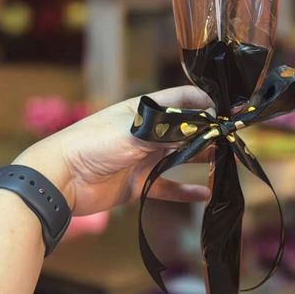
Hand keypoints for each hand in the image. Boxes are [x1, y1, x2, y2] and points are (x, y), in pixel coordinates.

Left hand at [15, 86, 212, 215]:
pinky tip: (205, 194)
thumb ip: (170, 131)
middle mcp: (147, 133)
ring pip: (180, 157)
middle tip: (233, 140)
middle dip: (210, 133)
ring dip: (202, 159)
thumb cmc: (93, 144)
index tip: (228, 110)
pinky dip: (186, 190)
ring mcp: (143, 158)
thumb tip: (203, 128)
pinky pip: (168, 186)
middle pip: (185, 129)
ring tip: (226, 163)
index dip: (205, 102)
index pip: (182, 99)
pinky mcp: (139, 184)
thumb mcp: (135, 132)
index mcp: (145, 111)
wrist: (60, 179)